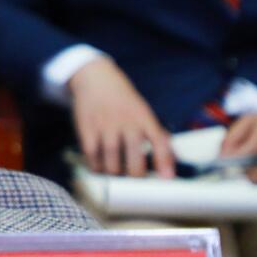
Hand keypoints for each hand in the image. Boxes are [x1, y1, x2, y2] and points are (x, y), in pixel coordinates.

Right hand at [68, 56, 174, 177]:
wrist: (95, 78)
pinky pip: (92, 157)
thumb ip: (154, 132)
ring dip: (115, 174)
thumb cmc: (122, 98)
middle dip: (136, 175)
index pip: (159, 142)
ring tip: (116, 173)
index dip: (164, 162)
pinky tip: (100, 166)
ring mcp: (105, 127)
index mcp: (144, 118)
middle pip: (134, 159)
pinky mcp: (87, 129)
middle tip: (134, 178)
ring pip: (112, 163)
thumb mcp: (142, 110)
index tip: (167, 178)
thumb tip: (169, 158)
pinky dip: (96, 166)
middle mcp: (126, 123)